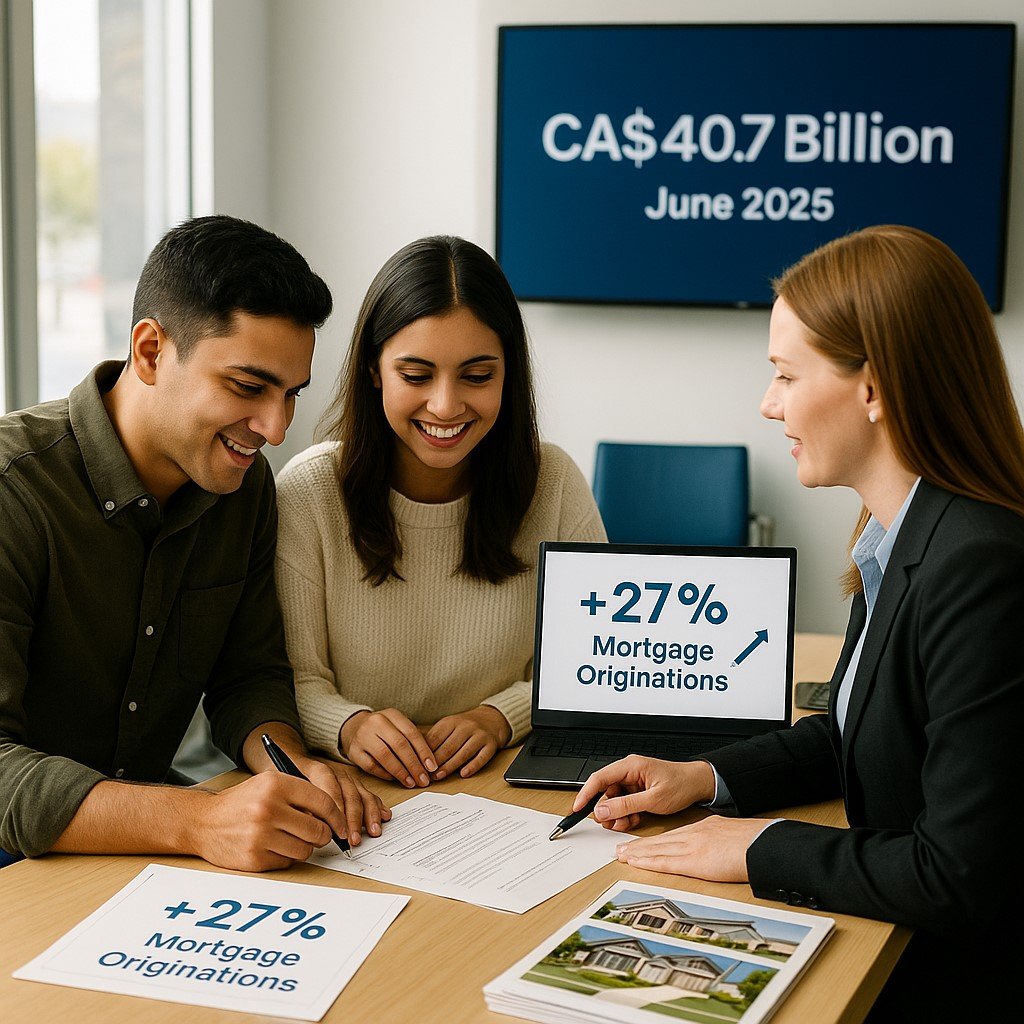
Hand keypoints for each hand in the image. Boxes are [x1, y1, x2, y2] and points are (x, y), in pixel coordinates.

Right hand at [192, 771, 355, 871]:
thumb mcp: (268, 784)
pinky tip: (272, 847)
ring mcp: (260, 835)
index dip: (337, 816)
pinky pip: (287, 862)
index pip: (322, 802)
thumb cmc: (241, 802)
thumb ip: (299, 794)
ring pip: (305, 850)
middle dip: (323, 836)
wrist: (203, 822)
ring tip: (290, 839)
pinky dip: (285, 858)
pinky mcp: (254, 858)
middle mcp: (268, 808)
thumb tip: (333, 815)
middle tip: (318, 836)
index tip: (341, 826)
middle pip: (317, 830)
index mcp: (275, 785)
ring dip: (303, 848)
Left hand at [289, 753, 390, 846]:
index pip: (330, 788)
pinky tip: (384, 816)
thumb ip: (299, 804)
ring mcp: (347, 777)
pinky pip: (369, 794)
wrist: (292, 759)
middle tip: (354, 839)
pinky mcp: (355, 783)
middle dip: (354, 819)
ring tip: (373, 831)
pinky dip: (377, 806)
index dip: (336, 811)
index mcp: (316, 769)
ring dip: (369, 815)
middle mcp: (335, 771)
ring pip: (362, 795)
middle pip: (349, 794)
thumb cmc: (287, 777)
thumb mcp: (285, 787)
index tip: (337, 832)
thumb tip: (314, 825)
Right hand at [340, 708, 436, 786]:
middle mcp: (376, 722)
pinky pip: (371, 766)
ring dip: (401, 772)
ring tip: (411, 783)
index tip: (432, 767)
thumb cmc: (383, 730)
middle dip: (414, 765)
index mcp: (391, 714)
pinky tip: (395, 779)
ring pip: (385, 756)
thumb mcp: (397, 726)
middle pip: (399, 745)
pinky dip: (385, 774)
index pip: (411, 733)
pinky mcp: (354, 752)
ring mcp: (363, 736)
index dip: (423, 751)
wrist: (353, 727)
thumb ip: (412, 740)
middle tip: (423, 779)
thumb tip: (429, 764)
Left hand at [424, 705, 511, 779]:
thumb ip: (434, 737)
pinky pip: (481, 757)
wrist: (491, 719)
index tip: (418, 764)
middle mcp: (466, 726)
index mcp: (452, 721)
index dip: (426, 753)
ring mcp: (480, 735)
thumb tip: (416, 753)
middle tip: (426, 774)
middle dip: (436, 762)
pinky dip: (472, 766)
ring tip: (439, 776)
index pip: (436, 738)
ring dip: (450, 767)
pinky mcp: (491, 745)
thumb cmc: (465, 726)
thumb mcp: (448, 725)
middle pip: (449, 747)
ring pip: (463, 753)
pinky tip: (463, 774)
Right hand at [574, 755, 715, 831]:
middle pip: (605, 792)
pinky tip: (634, 820)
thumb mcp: (653, 799)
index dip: (585, 794)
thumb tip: (603, 811)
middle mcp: (628, 772)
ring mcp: (633, 782)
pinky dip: (626, 815)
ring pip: (614, 801)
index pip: (599, 778)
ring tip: (627, 823)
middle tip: (610, 824)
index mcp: (630, 766)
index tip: (577, 809)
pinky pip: (624, 804)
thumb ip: (626, 805)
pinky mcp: (637, 791)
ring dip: (618, 815)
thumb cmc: (681, 784)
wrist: (699, 785)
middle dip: (606, 810)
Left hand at [614, 815, 768, 881]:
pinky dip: (647, 862)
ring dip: (637, 853)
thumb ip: (721, 839)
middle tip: (621, 849)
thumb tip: (720, 848)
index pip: (673, 834)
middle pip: (660, 840)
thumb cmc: (755, 841)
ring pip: (657, 849)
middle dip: (639, 845)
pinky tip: (635, 863)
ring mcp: (691, 847)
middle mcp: (693, 834)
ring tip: (621, 856)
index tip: (643, 843)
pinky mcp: (692, 861)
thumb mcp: (732, 833)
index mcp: (704, 828)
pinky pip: (664, 862)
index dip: (655, 839)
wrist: (762, 844)